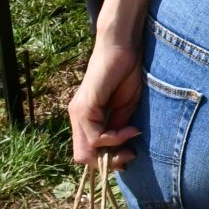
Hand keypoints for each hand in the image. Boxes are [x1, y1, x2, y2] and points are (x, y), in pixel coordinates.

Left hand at [67, 34, 143, 166]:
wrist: (122, 47)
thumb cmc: (126, 72)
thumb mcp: (125, 108)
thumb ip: (118, 127)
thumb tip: (122, 148)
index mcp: (87, 119)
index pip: (88, 152)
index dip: (108, 159)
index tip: (130, 151)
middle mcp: (77, 118)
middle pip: (83, 156)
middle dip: (108, 161)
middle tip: (129, 153)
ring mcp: (79, 113)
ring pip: (86, 150)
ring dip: (113, 150)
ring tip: (131, 137)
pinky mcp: (85, 107)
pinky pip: (94, 136)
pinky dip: (114, 138)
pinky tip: (129, 129)